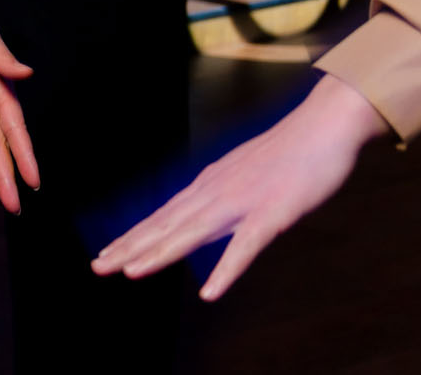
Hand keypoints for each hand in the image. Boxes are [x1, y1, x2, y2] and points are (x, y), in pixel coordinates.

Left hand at [90, 72, 388, 299]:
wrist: (323, 126)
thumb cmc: (288, 153)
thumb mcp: (243, 177)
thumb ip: (222, 199)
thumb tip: (204, 215)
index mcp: (208, 186)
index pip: (162, 217)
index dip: (133, 237)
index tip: (106, 254)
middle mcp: (215, 193)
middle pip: (166, 225)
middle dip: (131, 247)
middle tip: (97, 265)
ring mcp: (241, 203)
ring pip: (192, 233)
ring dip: (160, 254)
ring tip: (130, 272)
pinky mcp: (271, 213)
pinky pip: (246, 247)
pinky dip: (226, 270)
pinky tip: (210, 293)